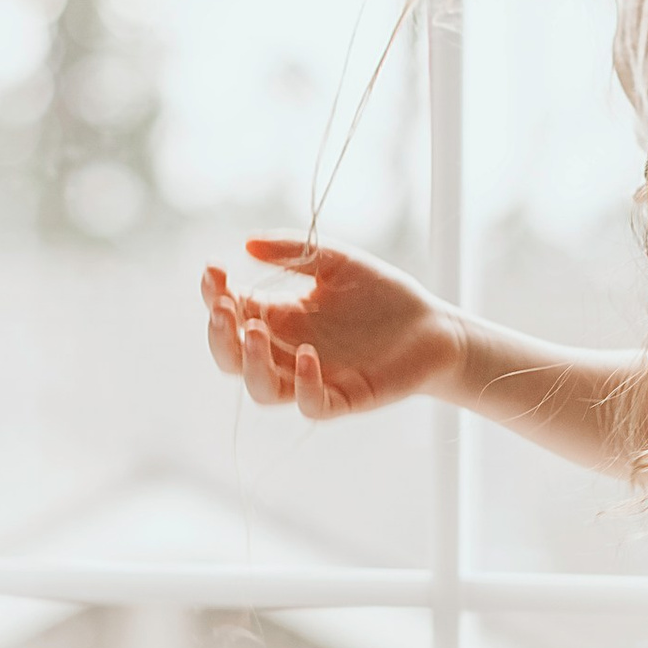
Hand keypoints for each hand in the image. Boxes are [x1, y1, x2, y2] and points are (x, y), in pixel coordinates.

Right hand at [200, 237, 464, 420]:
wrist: (433, 325)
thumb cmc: (382, 295)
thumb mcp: (335, 261)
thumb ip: (293, 252)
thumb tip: (247, 243)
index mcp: (279, 318)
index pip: (230, 313)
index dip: (213, 295)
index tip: (214, 268)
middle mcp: (287, 352)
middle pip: (231, 358)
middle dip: (219, 335)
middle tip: (224, 307)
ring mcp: (312, 378)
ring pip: (261, 390)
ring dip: (249, 363)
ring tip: (252, 330)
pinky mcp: (344, 398)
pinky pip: (311, 404)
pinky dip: (304, 385)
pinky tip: (309, 355)